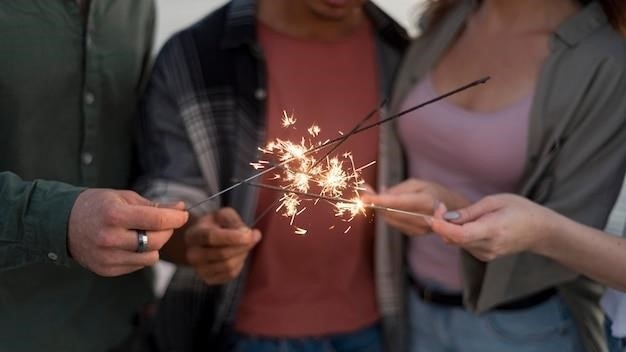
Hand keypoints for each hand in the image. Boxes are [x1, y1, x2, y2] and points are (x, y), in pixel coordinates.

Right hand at [68, 189, 188, 275]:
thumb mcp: (124, 197)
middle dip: (167, 231)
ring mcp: (107, 257)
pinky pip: (138, 265)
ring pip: (151, 257)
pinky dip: (141, 254)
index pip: (157, 220)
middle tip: (164, 223)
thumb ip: (154, 205)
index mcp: (115, 215)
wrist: (62, 223)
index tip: (183, 214)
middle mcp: (110, 238)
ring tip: (144, 233)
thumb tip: (181, 209)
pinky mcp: (106, 270)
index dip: (176, 218)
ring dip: (154, 245)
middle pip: (157, 241)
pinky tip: (130, 243)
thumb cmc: (97, 206)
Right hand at [185, 207, 260, 284]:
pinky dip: (239, 264)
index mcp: (194, 234)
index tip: (248, 234)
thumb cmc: (215, 225)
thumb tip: (249, 234)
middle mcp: (193, 254)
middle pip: (222, 254)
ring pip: (228, 266)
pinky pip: (230, 275)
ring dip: (243, 254)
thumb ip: (235, 222)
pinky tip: (238, 254)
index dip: (231, 237)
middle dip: (243, 245)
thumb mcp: (223, 215)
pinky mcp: (208, 279)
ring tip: (246, 244)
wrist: (203, 241)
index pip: (211, 237)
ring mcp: (199, 269)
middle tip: (253, 236)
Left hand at [361, 179, 469, 235]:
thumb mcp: (417, 184)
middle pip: (390, 212)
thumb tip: (378, 194)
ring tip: (375, 195)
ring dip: (379, 208)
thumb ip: (397, 190)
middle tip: (365, 190)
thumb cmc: (433, 192)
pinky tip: (387, 205)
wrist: (452, 210)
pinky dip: (387, 214)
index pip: (397, 203)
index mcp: (426, 202)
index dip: (378, 200)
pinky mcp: (414, 234)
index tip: (364, 197)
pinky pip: (394, 224)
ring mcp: (419, 229)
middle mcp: (423, 218)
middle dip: (374, 202)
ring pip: (389, 219)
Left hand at [430, 194, 553, 260]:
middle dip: (442, 224)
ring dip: (449, 229)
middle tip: (441, 207)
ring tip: (457, 213)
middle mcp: (488, 247)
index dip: (442, 227)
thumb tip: (447, 217)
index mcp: (493, 231)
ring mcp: (486, 254)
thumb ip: (470, 212)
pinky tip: (467, 223)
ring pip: (456, 243)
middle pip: (454, 239)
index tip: (433, 215)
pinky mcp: (484, 256)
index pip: (460, 234)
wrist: (540, 231)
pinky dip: (458, 234)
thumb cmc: (520, 210)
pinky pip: (464, 245)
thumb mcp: (495, 202)